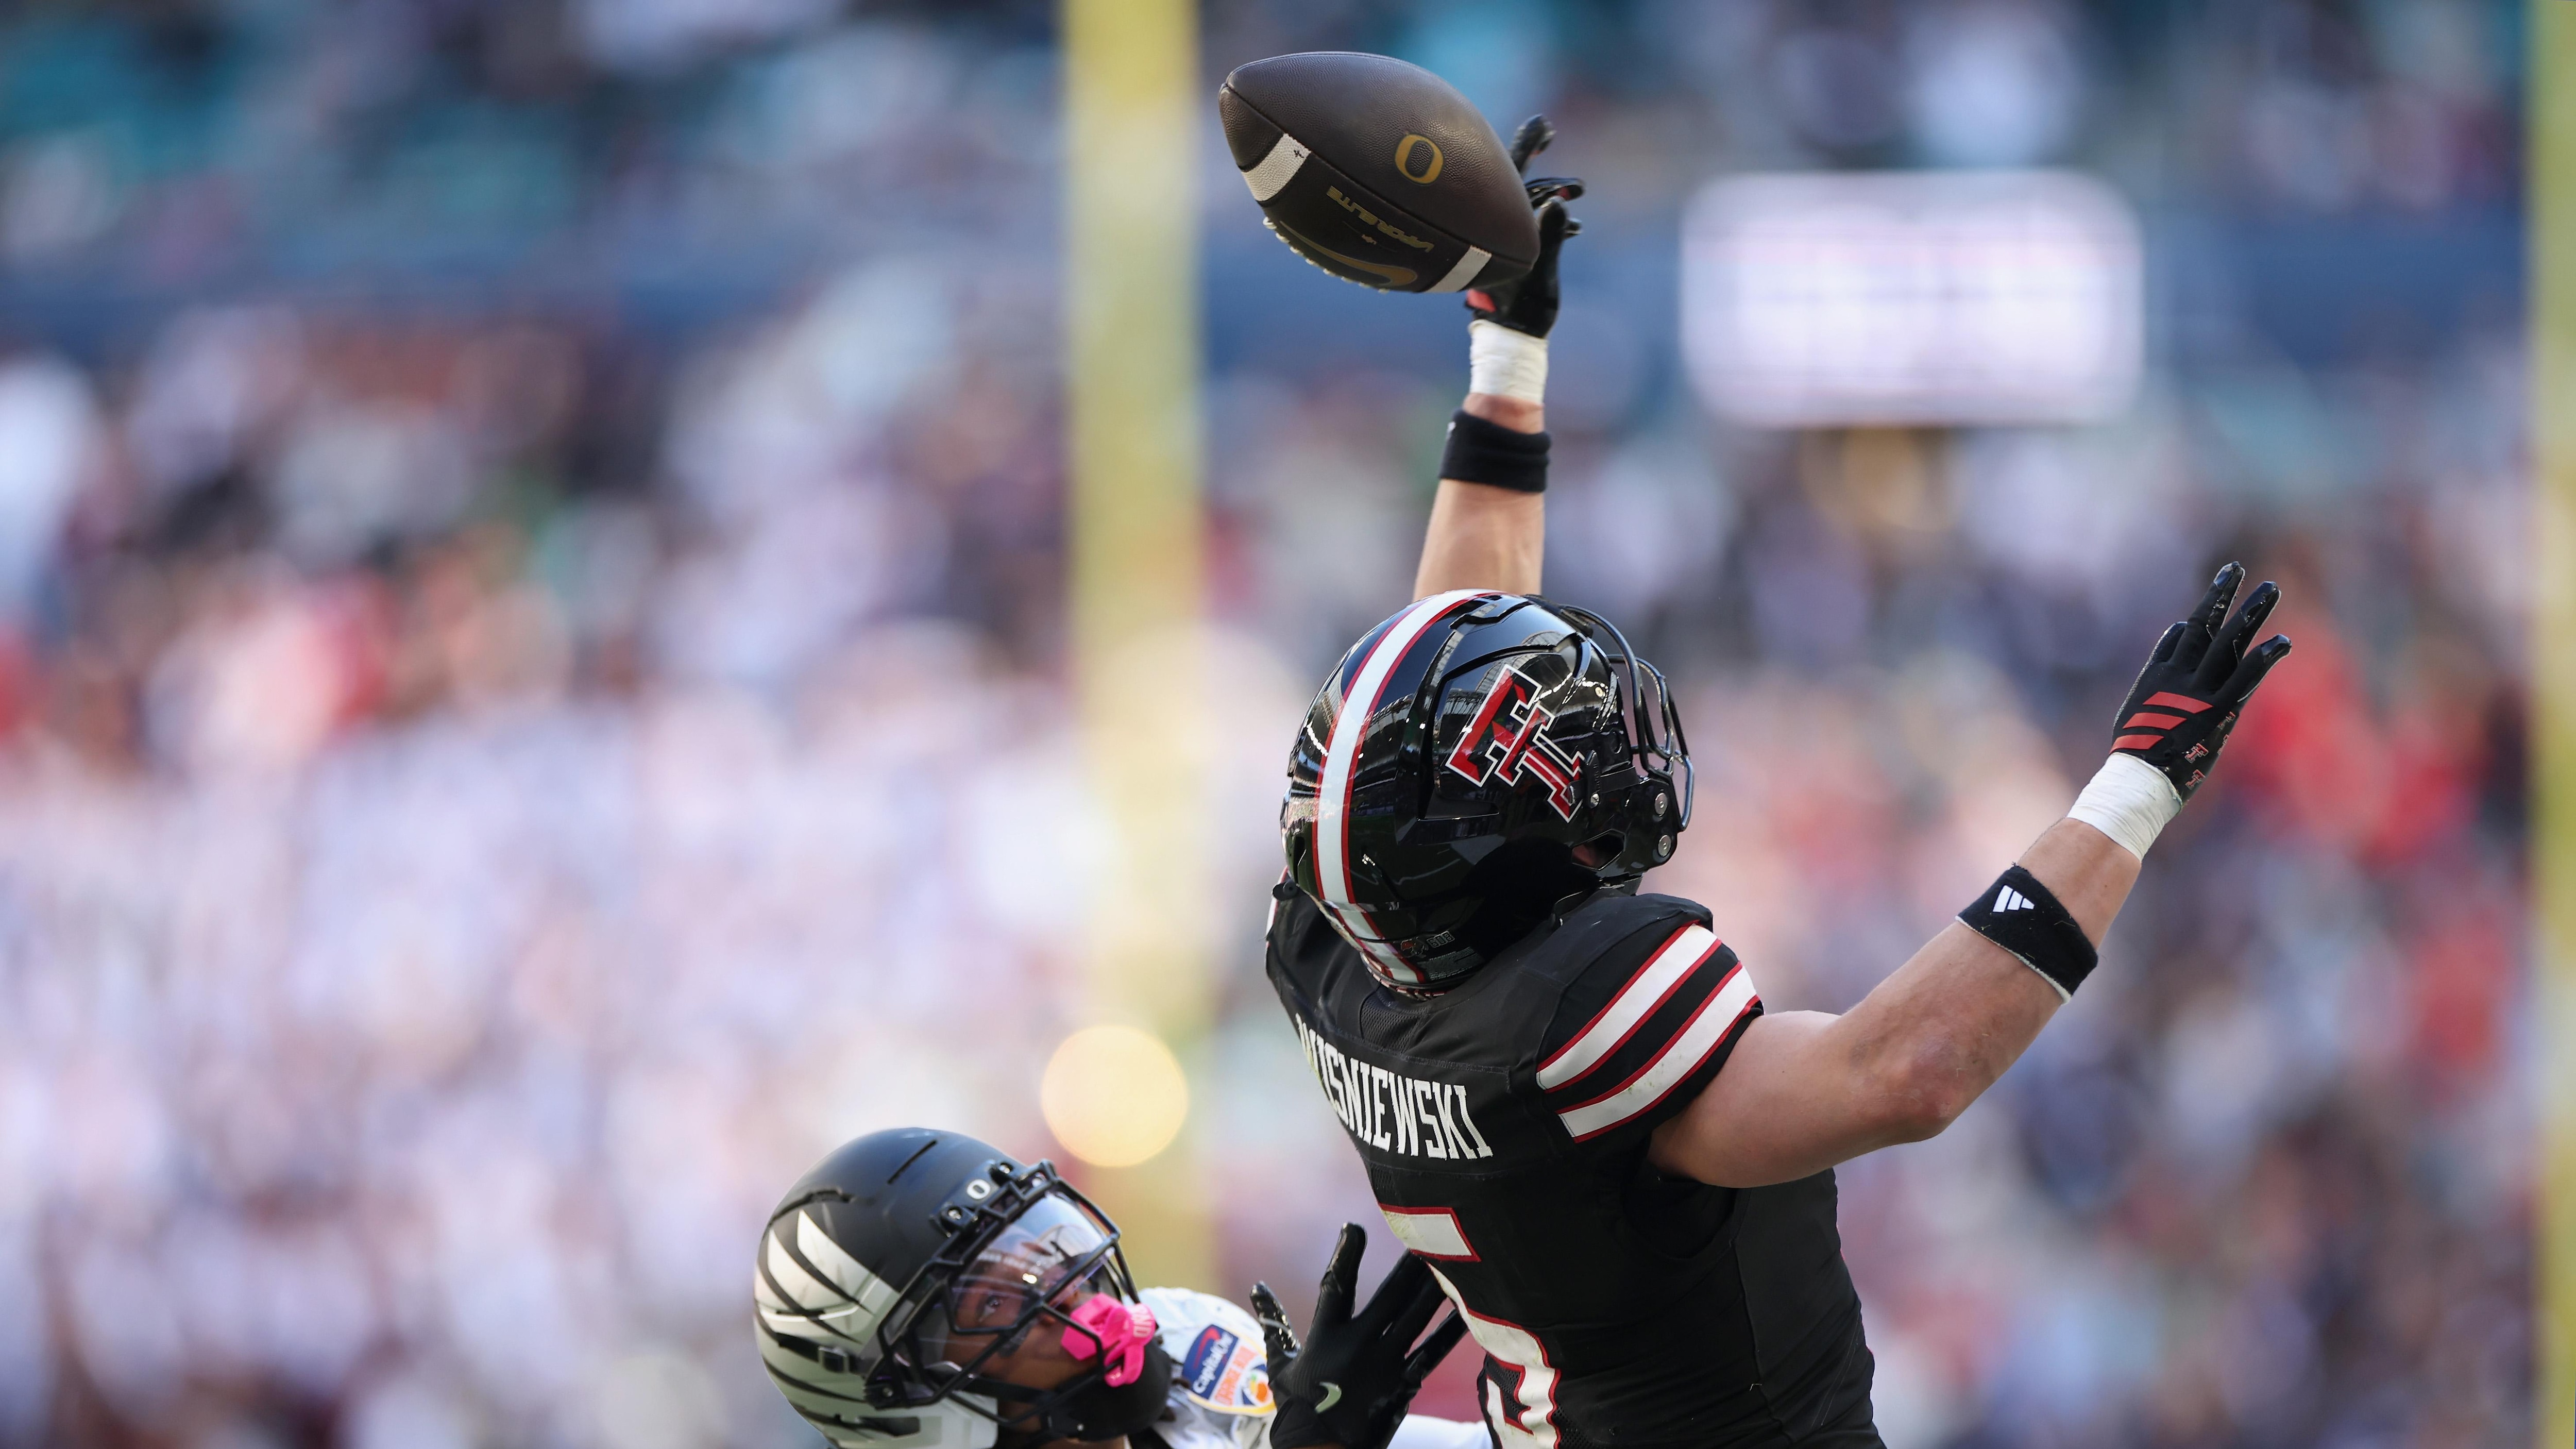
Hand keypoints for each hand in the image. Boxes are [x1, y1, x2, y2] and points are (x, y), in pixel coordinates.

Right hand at [1250, 1226, 1466, 1448]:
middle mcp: (1359, 1346)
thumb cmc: (1297, 1410)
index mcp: (1326, 1337)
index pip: (1336, 1286)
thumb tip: (1257, 1287)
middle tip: (1428, 1233)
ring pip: (1417, 1317)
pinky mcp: (1404, 1383)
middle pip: (1391, 1295)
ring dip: (1435, 1287)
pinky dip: (1451, 1330)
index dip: (1346, 1255)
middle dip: (1410, 1264)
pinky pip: (1433, 1351)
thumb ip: (1273, 1323)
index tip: (1354, 1227)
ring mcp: (1385, 1365)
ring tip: (1453, 1259)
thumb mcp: (1279, 1365)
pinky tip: (1468, 1310)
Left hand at [1464, 115, 1582, 339]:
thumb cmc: (1520, 310)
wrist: (1512, 335)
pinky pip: (1532, 223)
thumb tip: (1557, 205)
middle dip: (1534, 156)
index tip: (1542, 124)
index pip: (1508, 177)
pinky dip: (1551, 216)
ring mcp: (1505, 236)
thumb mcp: (1538, 275)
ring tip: (1580, 190)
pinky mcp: (1516, 249)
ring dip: (1553, 192)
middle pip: (1515, 181)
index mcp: (1497, 226)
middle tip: (1546, 128)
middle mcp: (1498, 226)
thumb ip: (1550, 238)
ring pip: (1527, 202)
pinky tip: (1573, 221)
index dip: (1525, 147)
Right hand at [2109, 562, 2291, 800]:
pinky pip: (2245, 677)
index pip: (2179, 638)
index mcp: (2155, 676)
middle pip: (2204, 625)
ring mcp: (2199, 690)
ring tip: (2270, 588)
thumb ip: (2152, 687)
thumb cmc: (2136, 755)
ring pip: (2228, 640)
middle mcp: (2177, 675)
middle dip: (2220, 595)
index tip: (2206, 612)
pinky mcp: (2219, 709)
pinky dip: (2264, 657)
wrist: (2139, 778)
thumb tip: (2168, 656)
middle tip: (2235, 568)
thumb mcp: (2136, 715)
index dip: (2196, 622)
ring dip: (2251, 612)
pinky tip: (2282, 641)